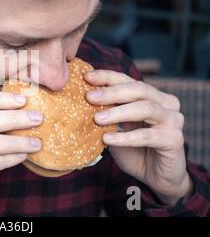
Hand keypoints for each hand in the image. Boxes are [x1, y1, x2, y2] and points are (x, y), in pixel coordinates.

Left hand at [85, 70, 192, 205]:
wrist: (155, 177)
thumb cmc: (133, 149)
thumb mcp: (115, 128)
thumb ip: (105, 114)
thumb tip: (79, 101)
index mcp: (150, 96)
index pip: (127, 80)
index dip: (107, 77)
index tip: (86, 77)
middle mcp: (166, 103)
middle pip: (139, 89)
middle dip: (112, 92)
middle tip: (89, 97)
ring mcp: (173, 120)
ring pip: (146, 108)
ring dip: (119, 112)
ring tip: (97, 119)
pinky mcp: (175, 140)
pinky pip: (148, 136)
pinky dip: (125, 137)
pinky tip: (107, 139)